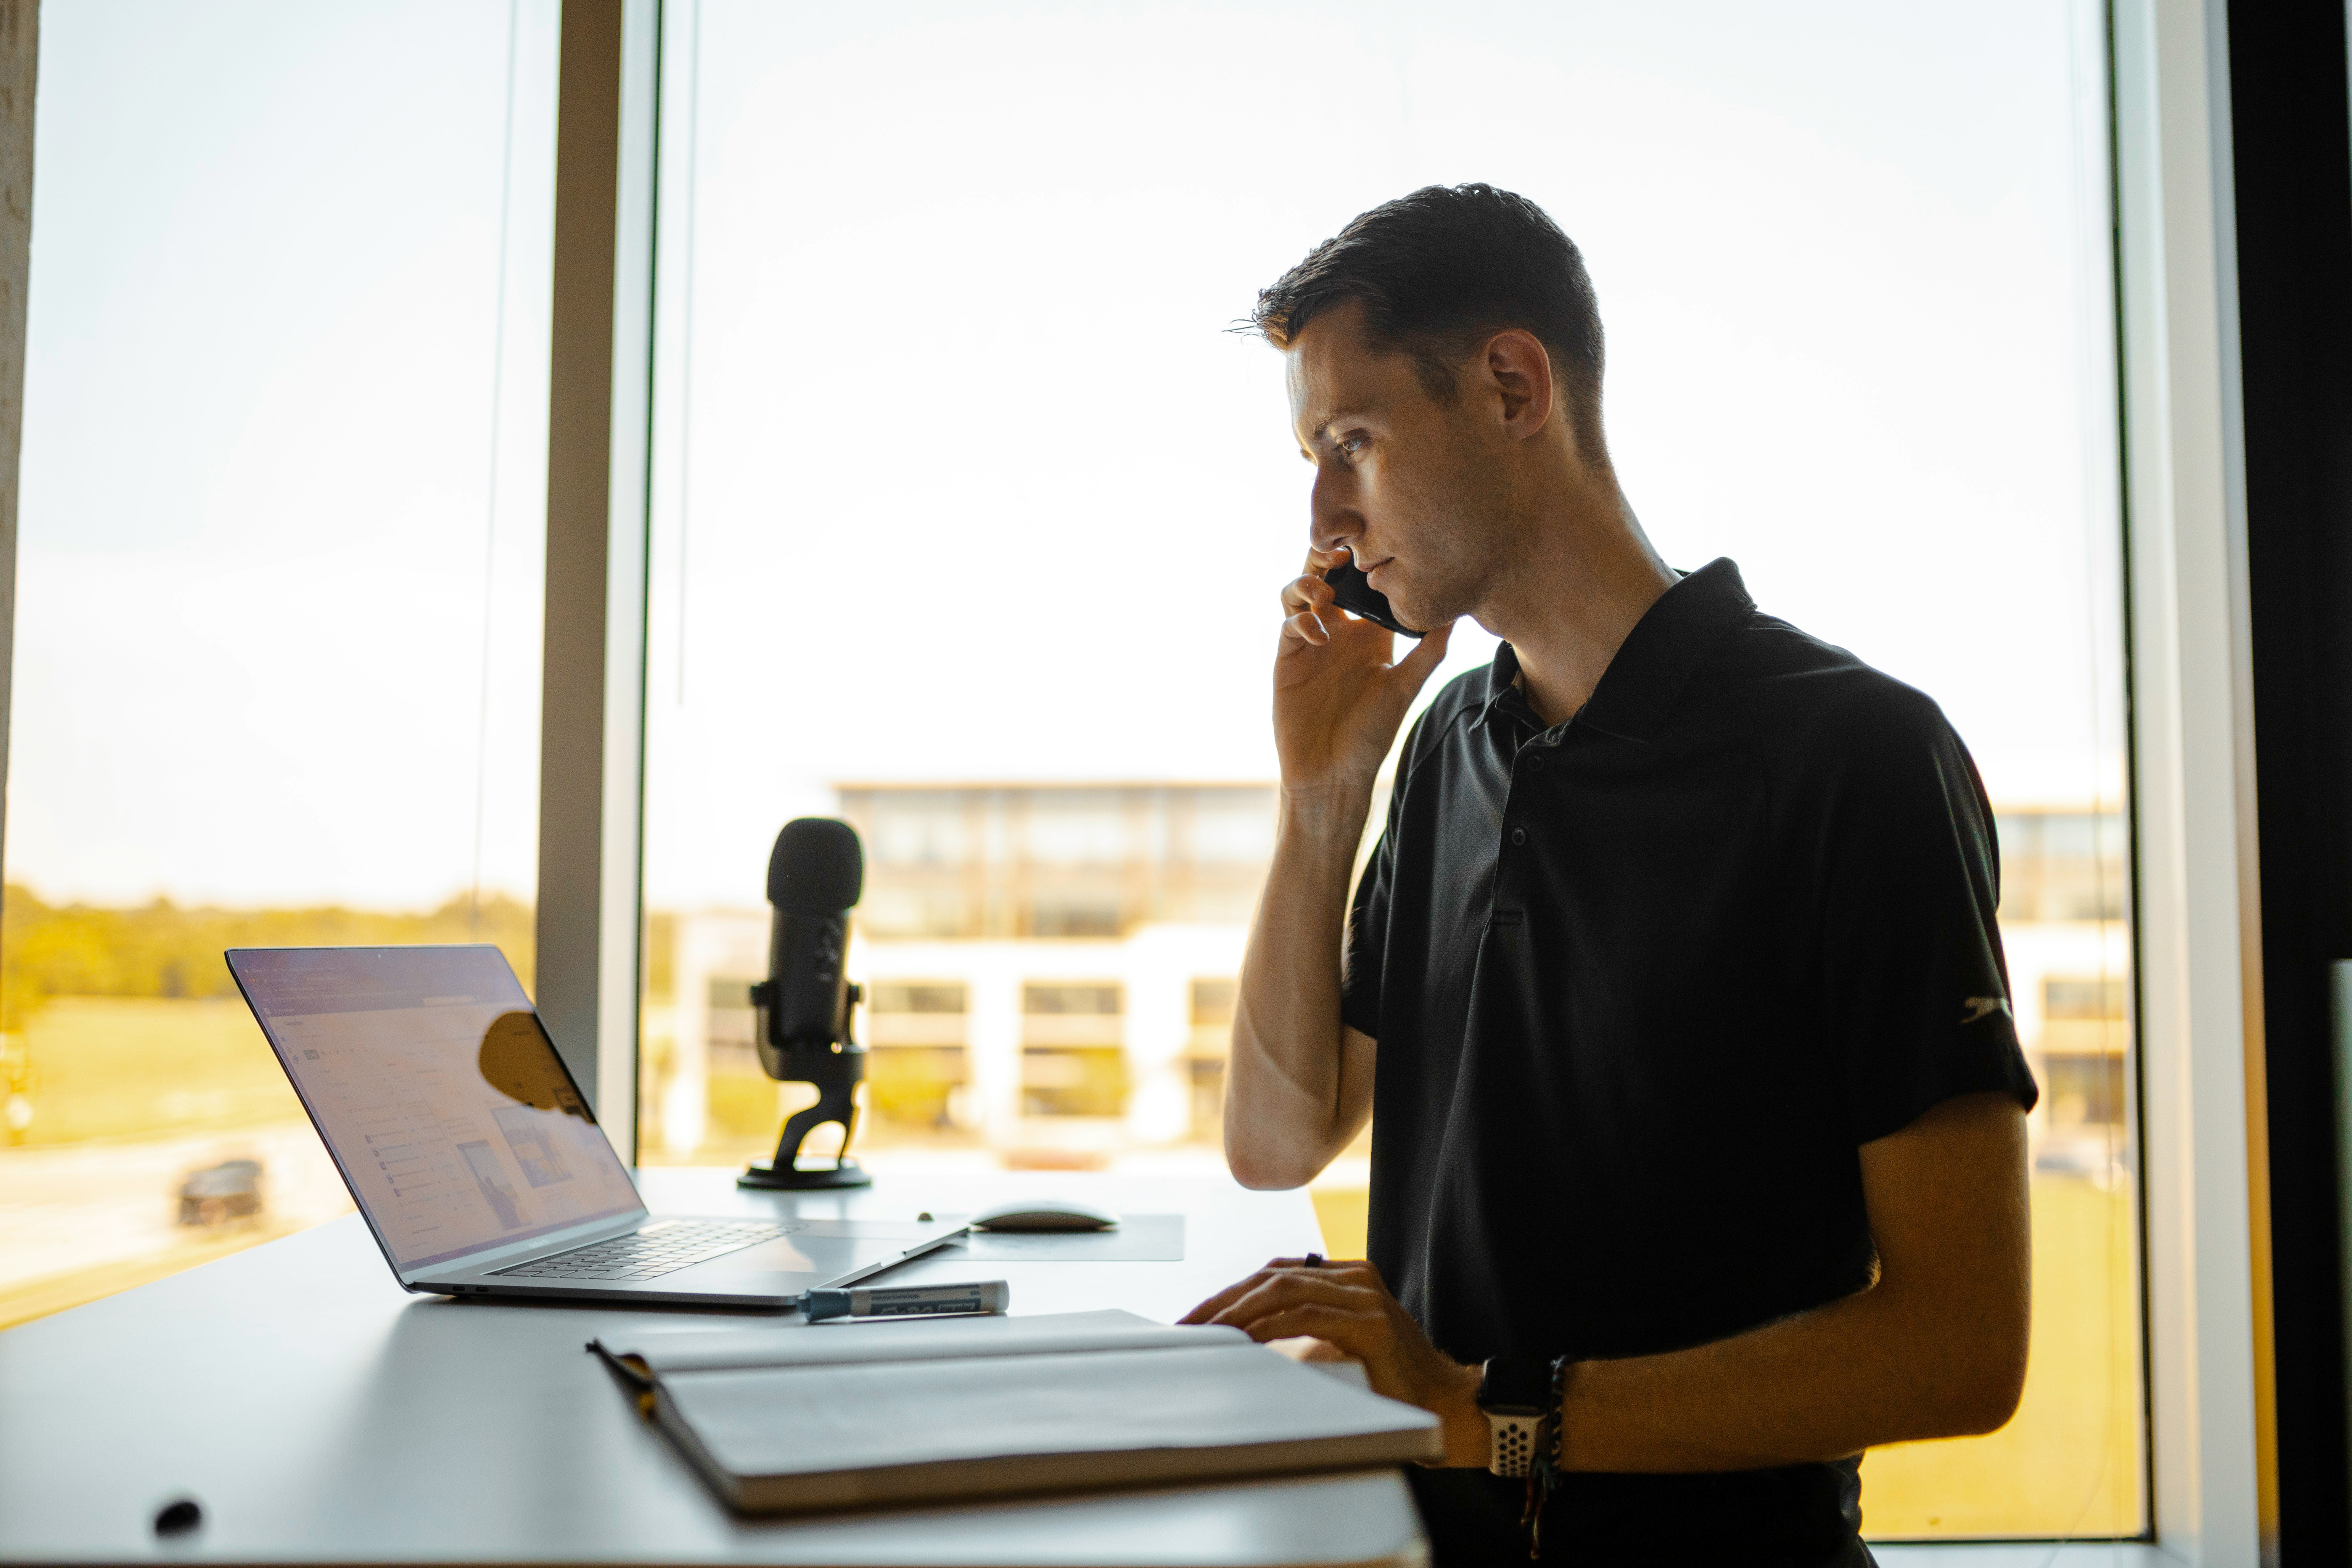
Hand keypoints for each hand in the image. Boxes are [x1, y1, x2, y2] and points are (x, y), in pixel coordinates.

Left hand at [1180, 1254, 1488, 1466]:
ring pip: (1286, 1289)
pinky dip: (1270, 1327)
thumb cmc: (1388, 1382)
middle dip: (1224, 1300)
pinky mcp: (1373, 1324)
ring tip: (1207, 1333)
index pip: (1276, 1272)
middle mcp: (1356, 1277)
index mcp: (1347, 1276)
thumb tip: (1243, 1337)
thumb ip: (1302, 1330)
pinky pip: (1308, 1317)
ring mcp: (1366, 1296)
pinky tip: (1246, 1340)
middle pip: (1273, 1276)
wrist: (1445, 1406)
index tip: (1196, 1316)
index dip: (1232, 1291)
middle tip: (1187, 1326)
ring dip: (1239, 1312)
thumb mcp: (1338, 1345)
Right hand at [1275, 548, 1452, 803]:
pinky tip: (1319, 632)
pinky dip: (1301, 619)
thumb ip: (1429, 649)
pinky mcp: (1288, 658)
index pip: (1367, 585)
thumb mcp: (1406, 687)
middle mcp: (1338, 632)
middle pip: (1328, 576)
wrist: (1332, 772)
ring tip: (1326, 589)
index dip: (1368, 561)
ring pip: (1300, 591)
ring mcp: (1310, 642)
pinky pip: (1289, 623)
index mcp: (1369, 635)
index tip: (1380, 547)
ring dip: (1308, 580)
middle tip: (1343, 550)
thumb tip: (1455, 611)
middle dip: (1330, 556)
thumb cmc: (1370, 735)